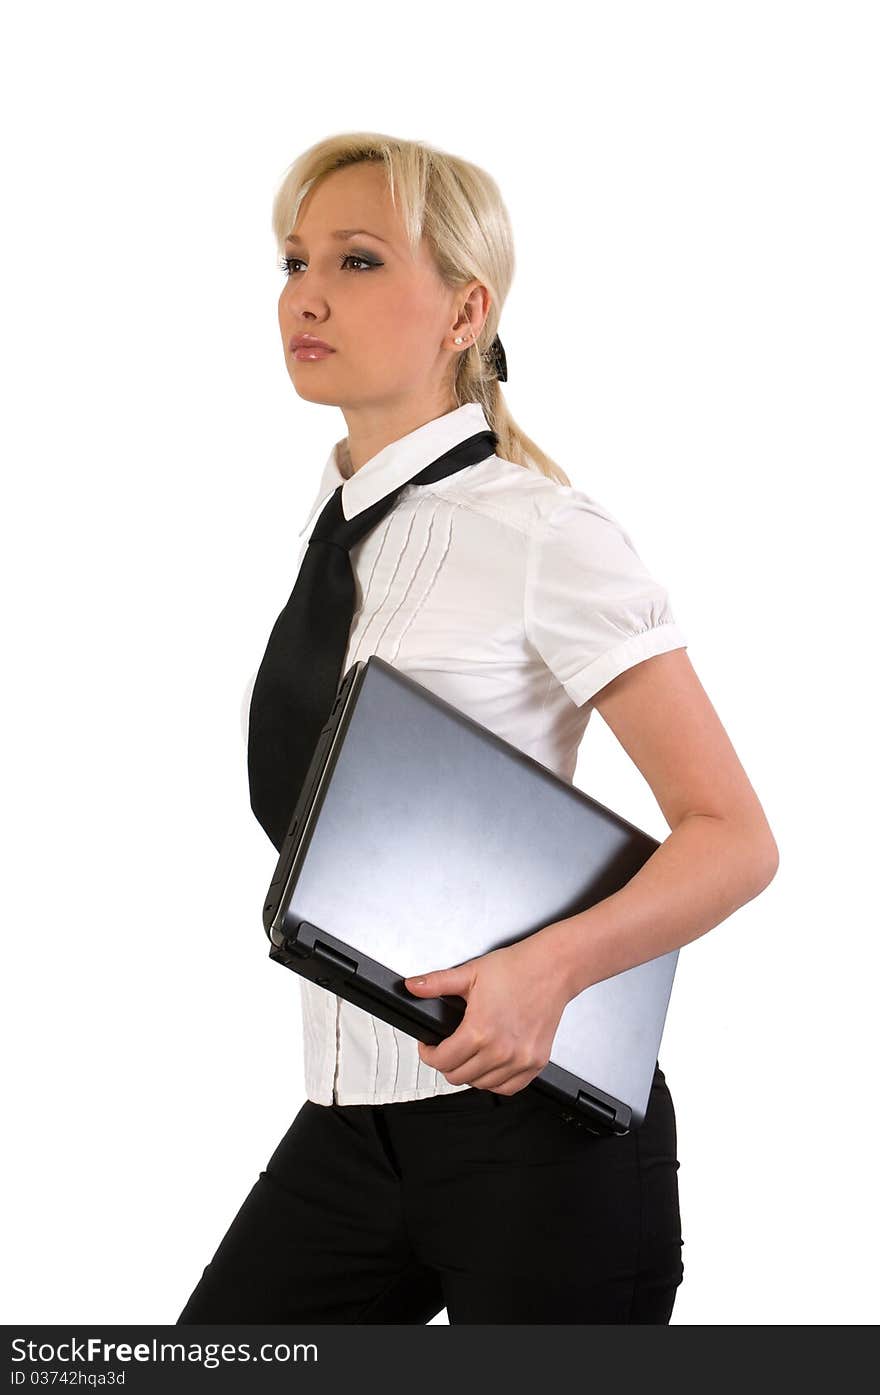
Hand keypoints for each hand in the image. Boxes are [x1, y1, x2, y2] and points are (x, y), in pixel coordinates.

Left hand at [403, 931, 571, 1094]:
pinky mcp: (536, 1063)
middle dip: (446, 1064)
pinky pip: (509, 1088)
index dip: (428, 1054)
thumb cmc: (517, 969)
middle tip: (447, 1048)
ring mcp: (520, 1060)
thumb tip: (412, 986)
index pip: (442, 1061)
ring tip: (468, 1055)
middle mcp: (501, 1051)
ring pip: (481, 1085)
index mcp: (480, 1031)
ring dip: (470, 1073)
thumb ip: (436, 983)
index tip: (429, 1046)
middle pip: (458, 1077)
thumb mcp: (470, 972)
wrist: (553, 968)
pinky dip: (495, 1082)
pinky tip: (490, 1066)